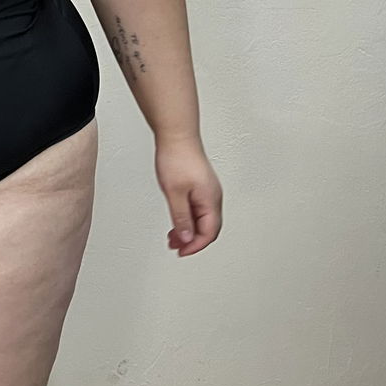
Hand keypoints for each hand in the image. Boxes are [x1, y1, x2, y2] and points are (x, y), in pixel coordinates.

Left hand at [154, 135, 222, 256]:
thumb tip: (186, 237)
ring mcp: (208, 190)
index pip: (208, 232)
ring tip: (173, 236)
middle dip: (192, 240)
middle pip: (207, 228)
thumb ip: (180, 217)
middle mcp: (213, 196)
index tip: (181, 251)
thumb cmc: (177, 157)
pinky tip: (177, 219)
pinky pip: (198, 208)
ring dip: (189, 230)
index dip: (195, 245)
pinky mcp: (201, 185)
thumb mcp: (174, 192)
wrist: (176, 134)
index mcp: (210, 200)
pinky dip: (188, 218)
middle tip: (175, 246)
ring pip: (202, 218)